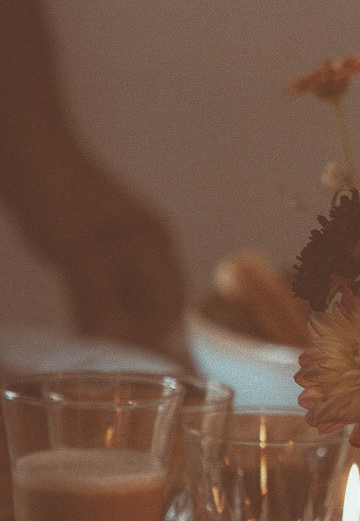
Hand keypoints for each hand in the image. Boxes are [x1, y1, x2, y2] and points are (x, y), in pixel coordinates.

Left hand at [16, 143, 184, 350]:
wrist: (29, 154)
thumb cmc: (59, 198)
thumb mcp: (80, 255)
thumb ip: (100, 302)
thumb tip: (112, 344)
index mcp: (153, 245)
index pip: (168, 304)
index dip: (154, 336)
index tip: (133, 366)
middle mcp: (146, 246)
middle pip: (152, 303)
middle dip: (136, 332)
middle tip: (111, 363)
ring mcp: (123, 245)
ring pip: (128, 296)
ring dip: (115, 321)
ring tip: (95, 350)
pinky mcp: (99, 246)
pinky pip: (108, 286)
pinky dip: (98, 307)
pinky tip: (82, 323)